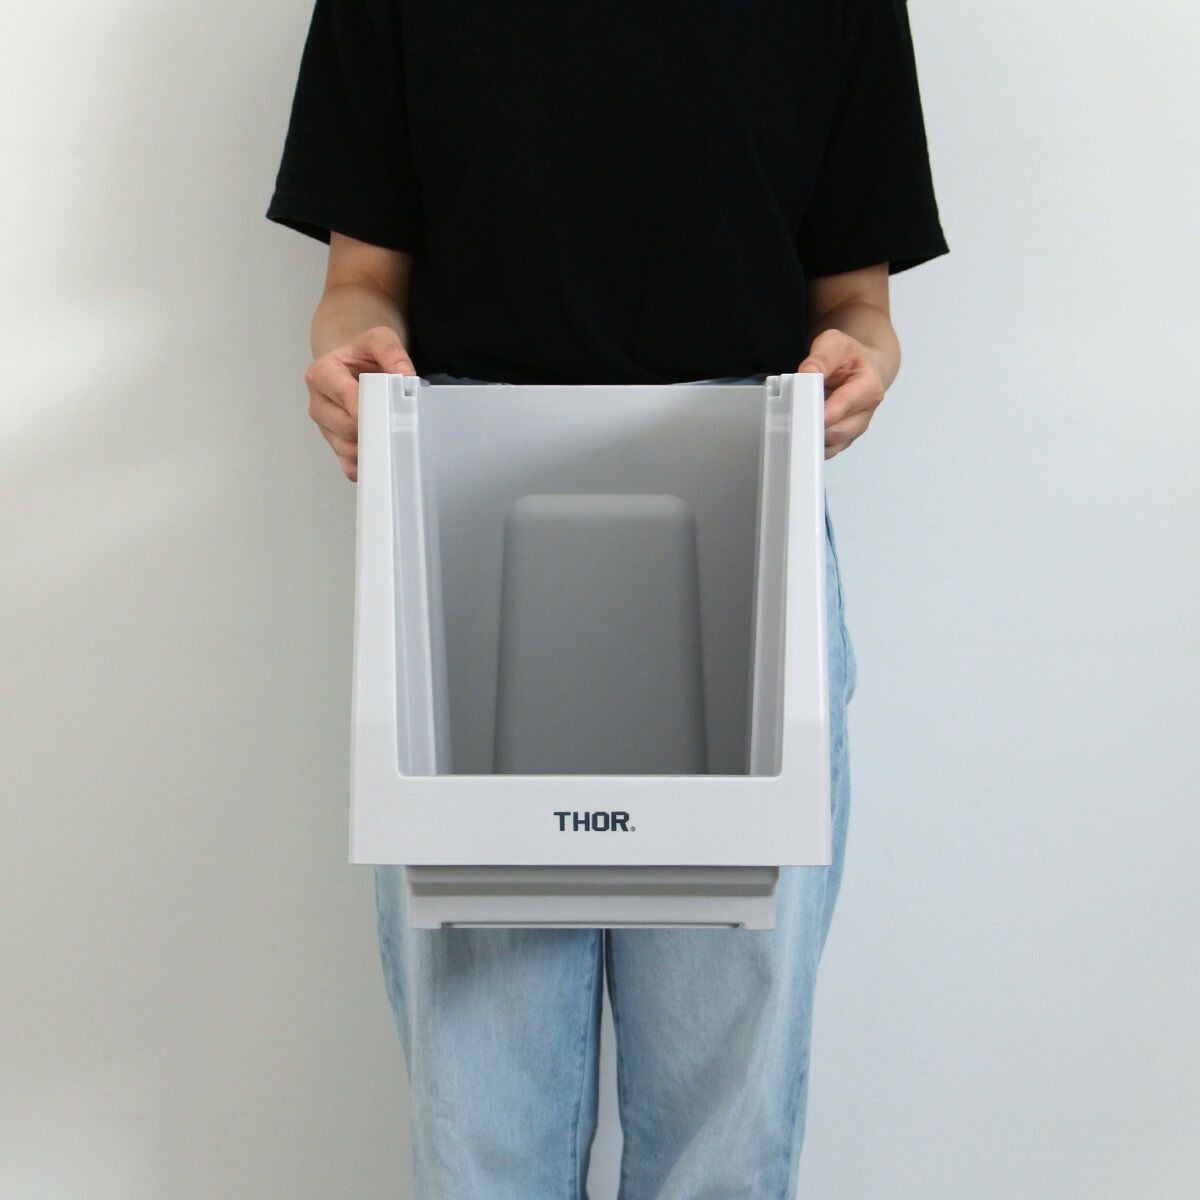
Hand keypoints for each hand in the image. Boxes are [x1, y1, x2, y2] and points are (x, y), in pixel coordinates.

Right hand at [304, 325, 415, 481]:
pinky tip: (382, 455)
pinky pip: (349, 466)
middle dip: (375, 427)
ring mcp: (325, 428)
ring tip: (391, 434)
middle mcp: (318, 403)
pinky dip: (367, 465)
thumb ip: (391, 351)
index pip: (347, 398)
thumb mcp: (378, 340)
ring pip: (348, 449)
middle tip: (398, 422)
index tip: (392, 412)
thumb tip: (405, 378)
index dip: (371, 408)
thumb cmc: (362, 356)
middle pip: (347, 427)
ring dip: (373, 447)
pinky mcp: (335, 446)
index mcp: (321, 374)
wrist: (353, 367)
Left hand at [797, 329, 886, 459]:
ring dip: (811, 438)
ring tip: (794, 424)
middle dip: (812, 427)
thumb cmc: (851, 357)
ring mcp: (854, 429)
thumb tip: (805, 375)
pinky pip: (826, 450)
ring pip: (831, 446)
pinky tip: (800, 432)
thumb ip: (820, 358)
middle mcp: (864, 412)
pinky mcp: (844, 439)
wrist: (863, 367)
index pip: (843, 406)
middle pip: (837, 432)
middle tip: (790, 419)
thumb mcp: (835, 344)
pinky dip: (811, 444)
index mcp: (868, 388)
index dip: (821, 412)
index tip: (801, 414)